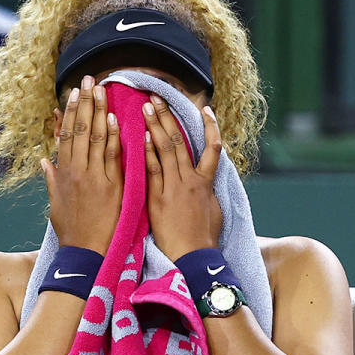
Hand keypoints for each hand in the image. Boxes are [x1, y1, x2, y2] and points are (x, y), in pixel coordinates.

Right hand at [42, 76, 122, 254]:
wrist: (86, 252)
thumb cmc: (72, 230)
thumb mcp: (55, 203)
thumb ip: (52, 178)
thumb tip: (44, 160)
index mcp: (63, 173)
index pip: (66, 135)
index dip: (70, 112)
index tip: (74, 92)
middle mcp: (76, 171)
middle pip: (80, 130)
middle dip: (85, 103)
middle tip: (90, 79)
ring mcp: (94, 177)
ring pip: (95, 138)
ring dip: (99, 112)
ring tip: (102, 90)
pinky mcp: (111, 187)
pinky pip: (112, 157)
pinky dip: (113, 137)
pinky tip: (115, 119)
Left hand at [142, 94, 223, 261]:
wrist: (192, 257)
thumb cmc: (204, 238)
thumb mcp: (214, 210)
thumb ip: (208, 191)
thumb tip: (207, 180)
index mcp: (206, 182)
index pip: (213, 147)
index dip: (210, 126)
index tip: (205, 109)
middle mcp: (191, 180)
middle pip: (180, 141)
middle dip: (169, 117)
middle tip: (157, 97)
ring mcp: (174, 187)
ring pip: (166, 150)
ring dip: (155, 126)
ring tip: (146, 106)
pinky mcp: (159, 197)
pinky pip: (153, 170)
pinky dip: (147, 152)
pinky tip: (140, 137)